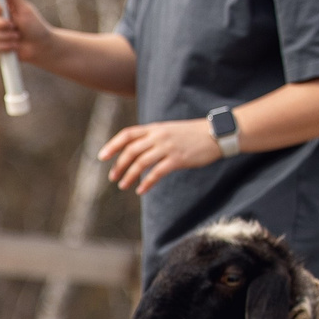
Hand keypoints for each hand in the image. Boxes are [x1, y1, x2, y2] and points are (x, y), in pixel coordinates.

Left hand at [99, 118, 221, 192]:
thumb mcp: (169, 130)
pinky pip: (156, 173)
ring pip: (140, 162)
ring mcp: (167, 147)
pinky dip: (146, 182)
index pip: (127, 134)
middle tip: (113, 178)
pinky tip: (141, 190)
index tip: (102, 156)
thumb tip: (136, 151)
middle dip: (118, 165)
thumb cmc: (192, 134)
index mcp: (155, 128)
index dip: (112, 145)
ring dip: (129, 175)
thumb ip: (153, 137)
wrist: (216, 134)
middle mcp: (158, 136)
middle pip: (130, 150)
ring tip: (123, 185)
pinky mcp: (178, 159)